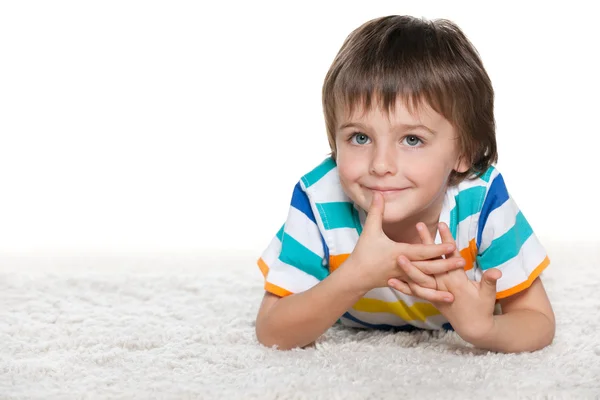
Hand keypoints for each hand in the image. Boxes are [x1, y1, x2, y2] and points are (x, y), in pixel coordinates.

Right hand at [344, 192, 460, 294]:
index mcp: (398, 253)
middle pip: (428, 268)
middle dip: (445, 265)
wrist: (355, 276)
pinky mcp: (404, 285)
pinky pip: (420, 290)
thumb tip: (378, 194)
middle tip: (462, 262)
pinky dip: (433, 293)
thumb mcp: (370, 230)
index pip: (421, 251)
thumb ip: (376, 212)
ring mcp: (404, 278)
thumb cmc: (363, 252)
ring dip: (442, 282)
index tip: (451, 246)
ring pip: (426, 281)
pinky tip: (445, 297)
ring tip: (457, 282)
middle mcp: (404, 267)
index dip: (436, 249)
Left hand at [402, 221, 501, 341]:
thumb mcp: (489, 296)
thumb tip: (496, 271)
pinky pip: (414, 292)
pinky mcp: (430, 299)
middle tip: (418, 225)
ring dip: (408, 265)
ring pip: (419, 276)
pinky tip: (391, 280)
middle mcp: (443, 285)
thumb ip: (490, 282)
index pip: (450, 257)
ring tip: (397, 253)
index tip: (441, 224)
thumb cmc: (482, 309)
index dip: (446, 241)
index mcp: (457, 281)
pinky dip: (403, 287)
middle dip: (424, 244)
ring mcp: (435, 293)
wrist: (473, 329)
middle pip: (430, 263)